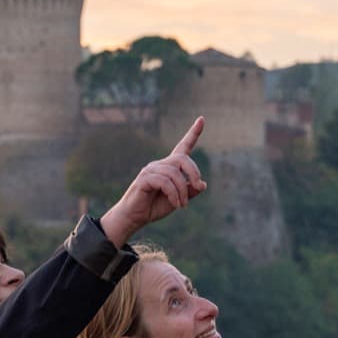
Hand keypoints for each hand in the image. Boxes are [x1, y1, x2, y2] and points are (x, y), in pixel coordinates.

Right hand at [102, 117, 207, 245]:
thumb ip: (190, 191)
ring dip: (182, 191)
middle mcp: (160, 165)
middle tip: (196, 187)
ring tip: (182, 205)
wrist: (135, 218)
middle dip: (193, 172)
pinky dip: (174, 194)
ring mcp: (150, 170)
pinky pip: (165, 182)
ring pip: (174, 173)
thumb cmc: (154, 207)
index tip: (202, 119)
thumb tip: (202, 184)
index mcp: (169, 167)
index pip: (183, 146)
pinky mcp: (144, 178)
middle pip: (182, 158)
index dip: (193, 134)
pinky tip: (175, 203)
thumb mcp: (179, 199)